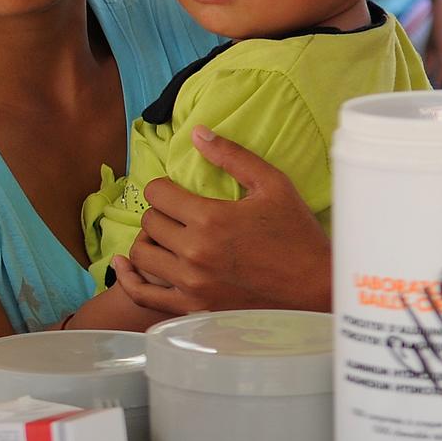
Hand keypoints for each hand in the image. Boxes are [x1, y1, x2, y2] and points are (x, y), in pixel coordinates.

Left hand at [117, 126, 329, 316]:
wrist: (317, 289)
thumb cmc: (298, 234)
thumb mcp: (273, 185)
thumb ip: (232, 156)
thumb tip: (197, 132)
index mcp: (211, 219)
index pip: (157, 193)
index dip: (164, 187)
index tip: (175, 192)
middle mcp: (195, 252)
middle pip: (148, 222)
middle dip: (160, 213)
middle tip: (177, 215)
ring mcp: (191, 284)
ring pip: (141, 255)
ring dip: (148, 241)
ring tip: (165, 237)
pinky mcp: (192, 308)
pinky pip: (142, 294)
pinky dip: (129, 278)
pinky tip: (124, 265)